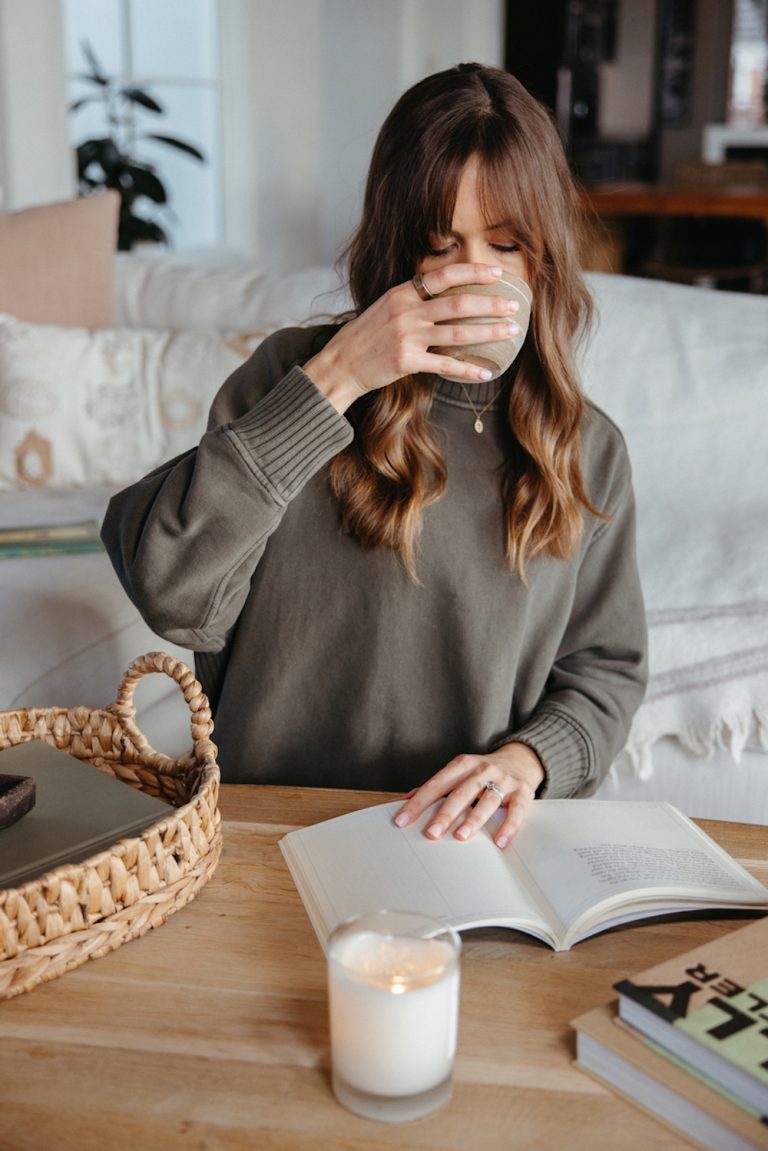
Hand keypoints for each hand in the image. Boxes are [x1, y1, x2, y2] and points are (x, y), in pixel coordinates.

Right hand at [303, 263, 520, 412]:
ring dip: (488, 332)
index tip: (497, 274)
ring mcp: (407, 337)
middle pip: (457, 303)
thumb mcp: (386, 307)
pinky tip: (486, 372)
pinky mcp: (407, 362)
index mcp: (402, 293)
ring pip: (457, 332)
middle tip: (515, 305)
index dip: (473, 272)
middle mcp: (406, 311)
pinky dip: (468, 369)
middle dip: (490, 304)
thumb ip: (414, 299)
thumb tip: (446, 293)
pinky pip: (445, 364)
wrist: (341, 364)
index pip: (443, 275)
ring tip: (510, 331)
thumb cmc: (366, 336)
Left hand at [394, 743, 544, 848]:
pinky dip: (509, 826)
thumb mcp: (459, 772)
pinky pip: (517, 810)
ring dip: (474, 818)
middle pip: (461, 792)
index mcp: (462, 765)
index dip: (418, 803)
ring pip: (488, 800)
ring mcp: (503, 780)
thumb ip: (436, 787)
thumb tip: (405, 801)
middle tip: (430, 833)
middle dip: (444, 813)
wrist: (521, 760)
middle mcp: (482, 770)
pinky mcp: (523, 792)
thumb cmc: (482, 772)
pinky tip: (500, 842)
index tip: (402, 820)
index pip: (437, 784)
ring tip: (461, 836)